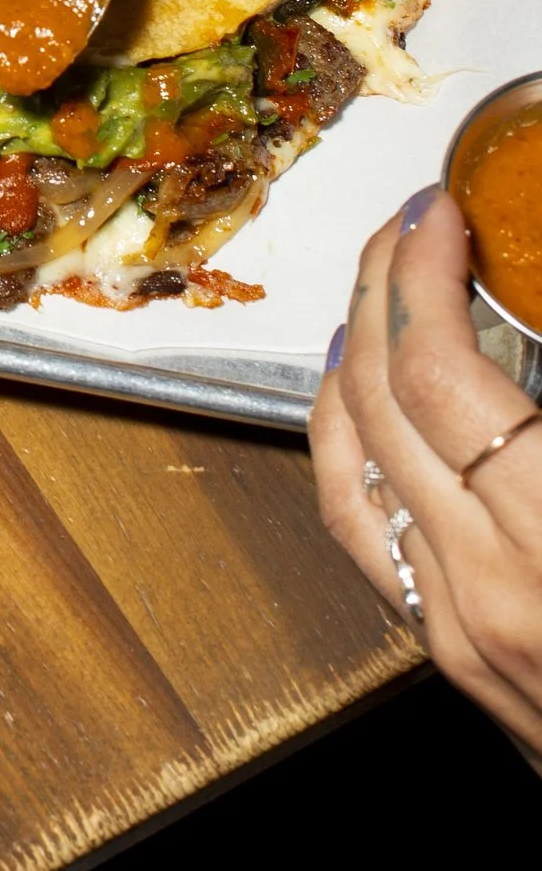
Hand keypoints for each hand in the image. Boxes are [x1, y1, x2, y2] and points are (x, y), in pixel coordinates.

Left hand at [313, 188, 541, 762]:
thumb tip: (539, 290)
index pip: (441, 378)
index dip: (426, 277)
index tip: (440, 214)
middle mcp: (492, 592)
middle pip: (381, 406)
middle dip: (381, 291)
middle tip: (407, 228)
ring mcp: (460, 631)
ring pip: (350, 465)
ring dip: (353, 357)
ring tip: (378, 288)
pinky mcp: (454, 655)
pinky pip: (361, 529)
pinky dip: (348, 442)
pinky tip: (363, 394)